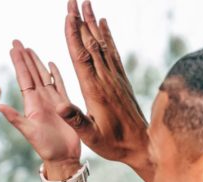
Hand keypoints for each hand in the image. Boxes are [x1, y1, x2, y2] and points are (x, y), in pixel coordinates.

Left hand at [0, 40, 81, 179]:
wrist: (63, 158)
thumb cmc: (46, 148)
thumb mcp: (28, 132)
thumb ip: (14, 118)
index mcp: (32, 104)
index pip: (24, 78)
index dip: (19, 62)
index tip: (13, 48)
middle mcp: (40, 100)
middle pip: (32, 73)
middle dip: (25, 58)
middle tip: (18, 42)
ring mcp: (52, 101)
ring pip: (43, 76)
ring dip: (37, 62)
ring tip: (30, 49)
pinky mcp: (64, 105)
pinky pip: (59, 85)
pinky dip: (55, 74)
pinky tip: (51, 64)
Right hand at [62, 0, 153, 181]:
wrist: (143, 145)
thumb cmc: (114, 144)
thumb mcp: (92, 137)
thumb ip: (76, 121)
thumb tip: (59, 107)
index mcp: (94, 90)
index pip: (81, 57)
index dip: (73, 35)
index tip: (68, 15)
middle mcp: (106, 79)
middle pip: (90, 44)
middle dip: (80, 20)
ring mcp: (115, 78)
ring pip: (101, 44)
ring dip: (92, 23)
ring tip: (86, 3)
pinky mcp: (122, 80)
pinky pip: (113, 52)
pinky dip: (107, 36)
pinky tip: (103, 24)